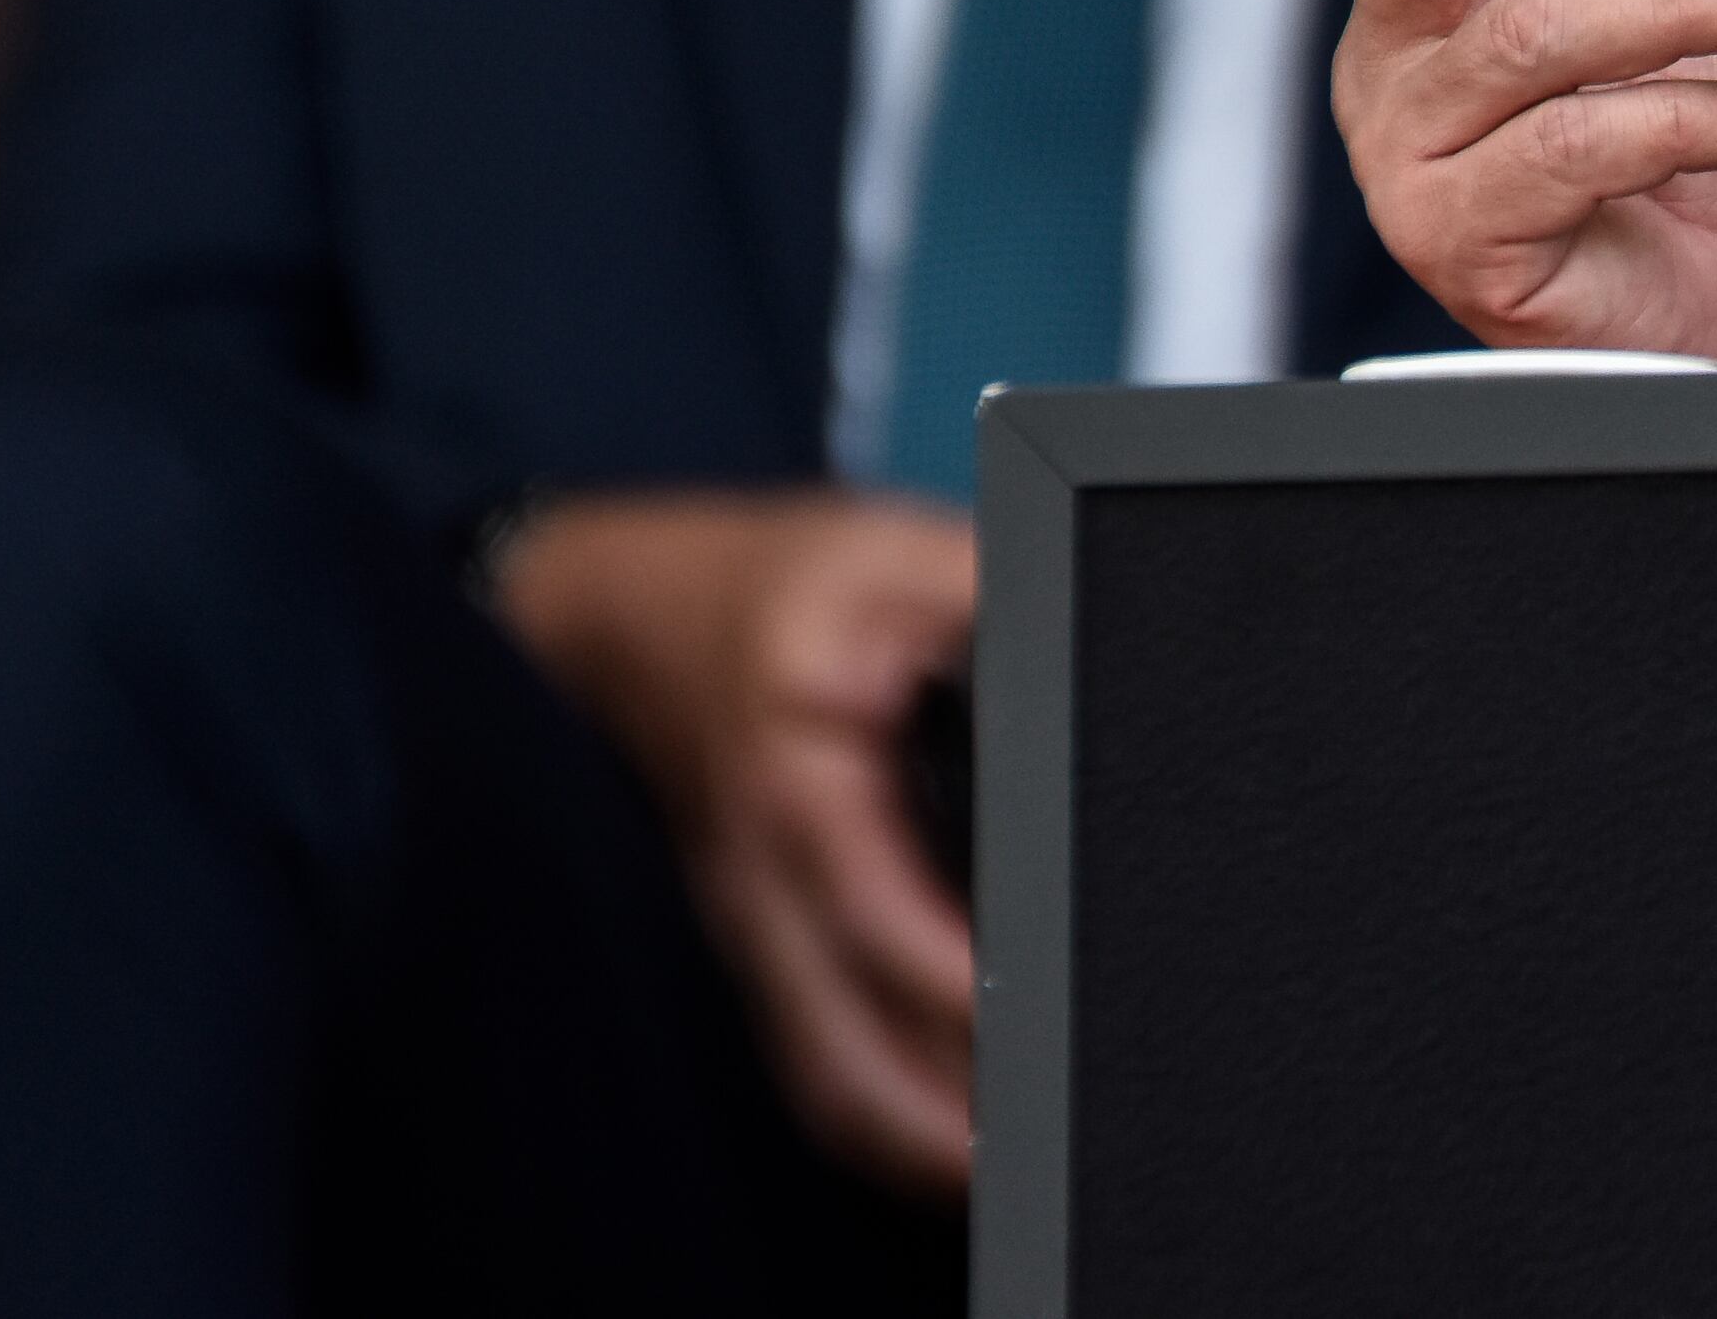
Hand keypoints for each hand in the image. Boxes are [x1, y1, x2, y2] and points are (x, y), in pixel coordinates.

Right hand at [495, 491, 980, 1192]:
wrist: (633, 611)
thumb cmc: (774, 586)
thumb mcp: (889, 552)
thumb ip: (989, 595)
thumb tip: (1083, 642)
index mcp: (802, 789)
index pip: (877, 917)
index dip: (955, 985)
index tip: (1042, 1024)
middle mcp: (768, 883)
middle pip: (840, 1045)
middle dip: (936, 1118)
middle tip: (1043, 1141)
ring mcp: (758, 929)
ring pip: (825, 1073)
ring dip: (914, 1135)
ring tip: (1015, 1163)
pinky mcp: (767, 944)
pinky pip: (816, 1053)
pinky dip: (882, 1112)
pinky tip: (958, 1132)